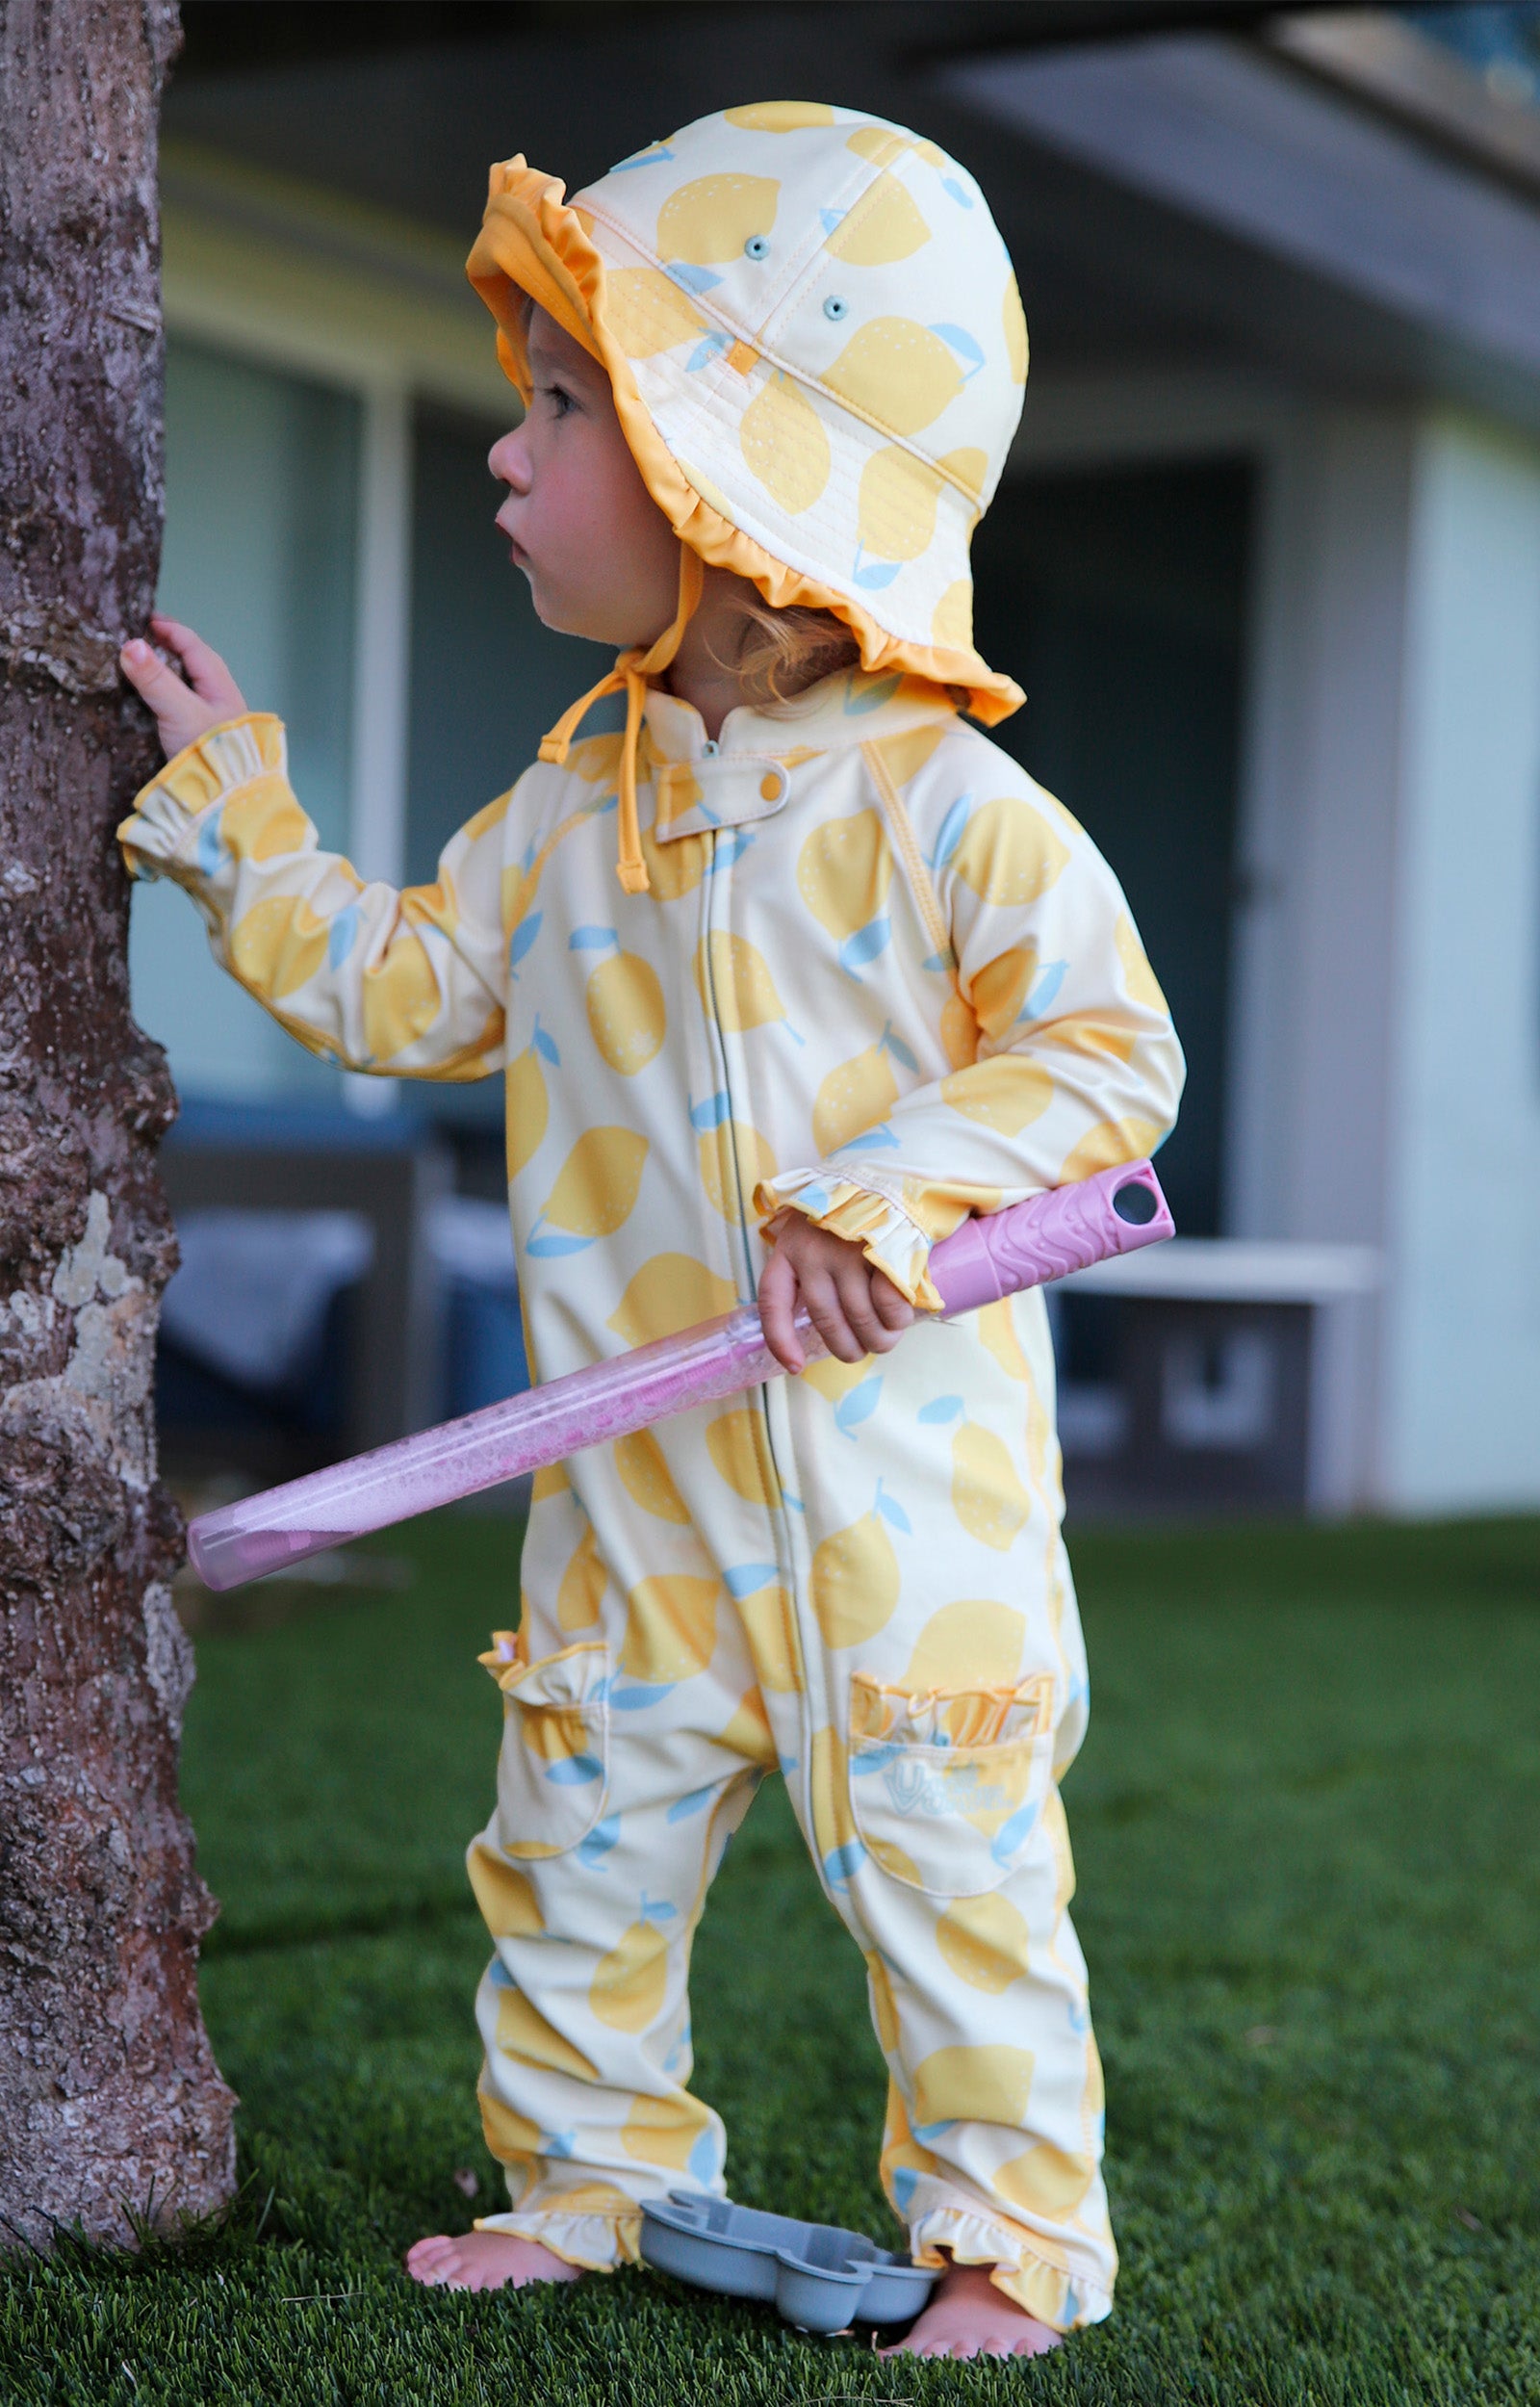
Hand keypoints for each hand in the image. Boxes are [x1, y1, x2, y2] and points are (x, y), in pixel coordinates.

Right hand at [119, 614, 247, 760]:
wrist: (226, 799)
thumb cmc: (210, 753)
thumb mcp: (179, 711)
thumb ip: (155, 679)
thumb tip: (131, 644)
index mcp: (220, 685)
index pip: (193, 645)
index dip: (169, 629)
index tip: (144, 619)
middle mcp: (218, 699)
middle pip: (191, 664)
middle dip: (166, 649)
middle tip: (139, 640)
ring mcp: (209, 720)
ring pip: (185, 687)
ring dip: (163, 674)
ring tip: (138, 667)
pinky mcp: (198, 739)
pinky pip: (178, 708)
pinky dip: (161, 699)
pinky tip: (146, 703)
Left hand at [758, 1213, 915, 1374]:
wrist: (891, 1178)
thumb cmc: (853, 1216)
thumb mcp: (817, 1235)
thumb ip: (812, 1272)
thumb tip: (827, 1327)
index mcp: (789, 1249)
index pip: (772, 1302)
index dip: (780, 1340)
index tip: (795, 1366)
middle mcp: (812, 1252)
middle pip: (825, 1320)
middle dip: (846, 1347)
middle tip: (862, 1350)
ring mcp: (848, 1251)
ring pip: (860, 1318)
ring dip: (877, 1339)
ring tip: (886, 1339)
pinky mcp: (883, 1250)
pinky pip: (888, 1303)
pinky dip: (896, 1319)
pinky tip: (900, 1319)